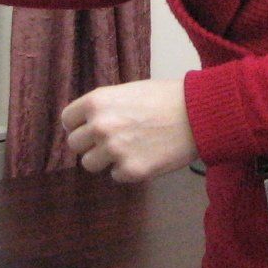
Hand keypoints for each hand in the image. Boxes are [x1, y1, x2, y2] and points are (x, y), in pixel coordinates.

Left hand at [61, 79, 196, 183]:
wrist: (199, 113)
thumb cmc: (168, 98)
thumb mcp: (128, 91)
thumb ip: (105, 107)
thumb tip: (88, 123)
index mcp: (97, 102)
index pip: (68, 120)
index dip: (78, 125)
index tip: (88, 128)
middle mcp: (100, 126)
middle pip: (75, 145)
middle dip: (90, 144)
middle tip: (111, 141)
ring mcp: (114, 150)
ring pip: (90, 164)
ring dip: (105, 160)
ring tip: (128, 150)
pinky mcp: (131, 171)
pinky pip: (116, 176)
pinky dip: (128, 170)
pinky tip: (146, 156)